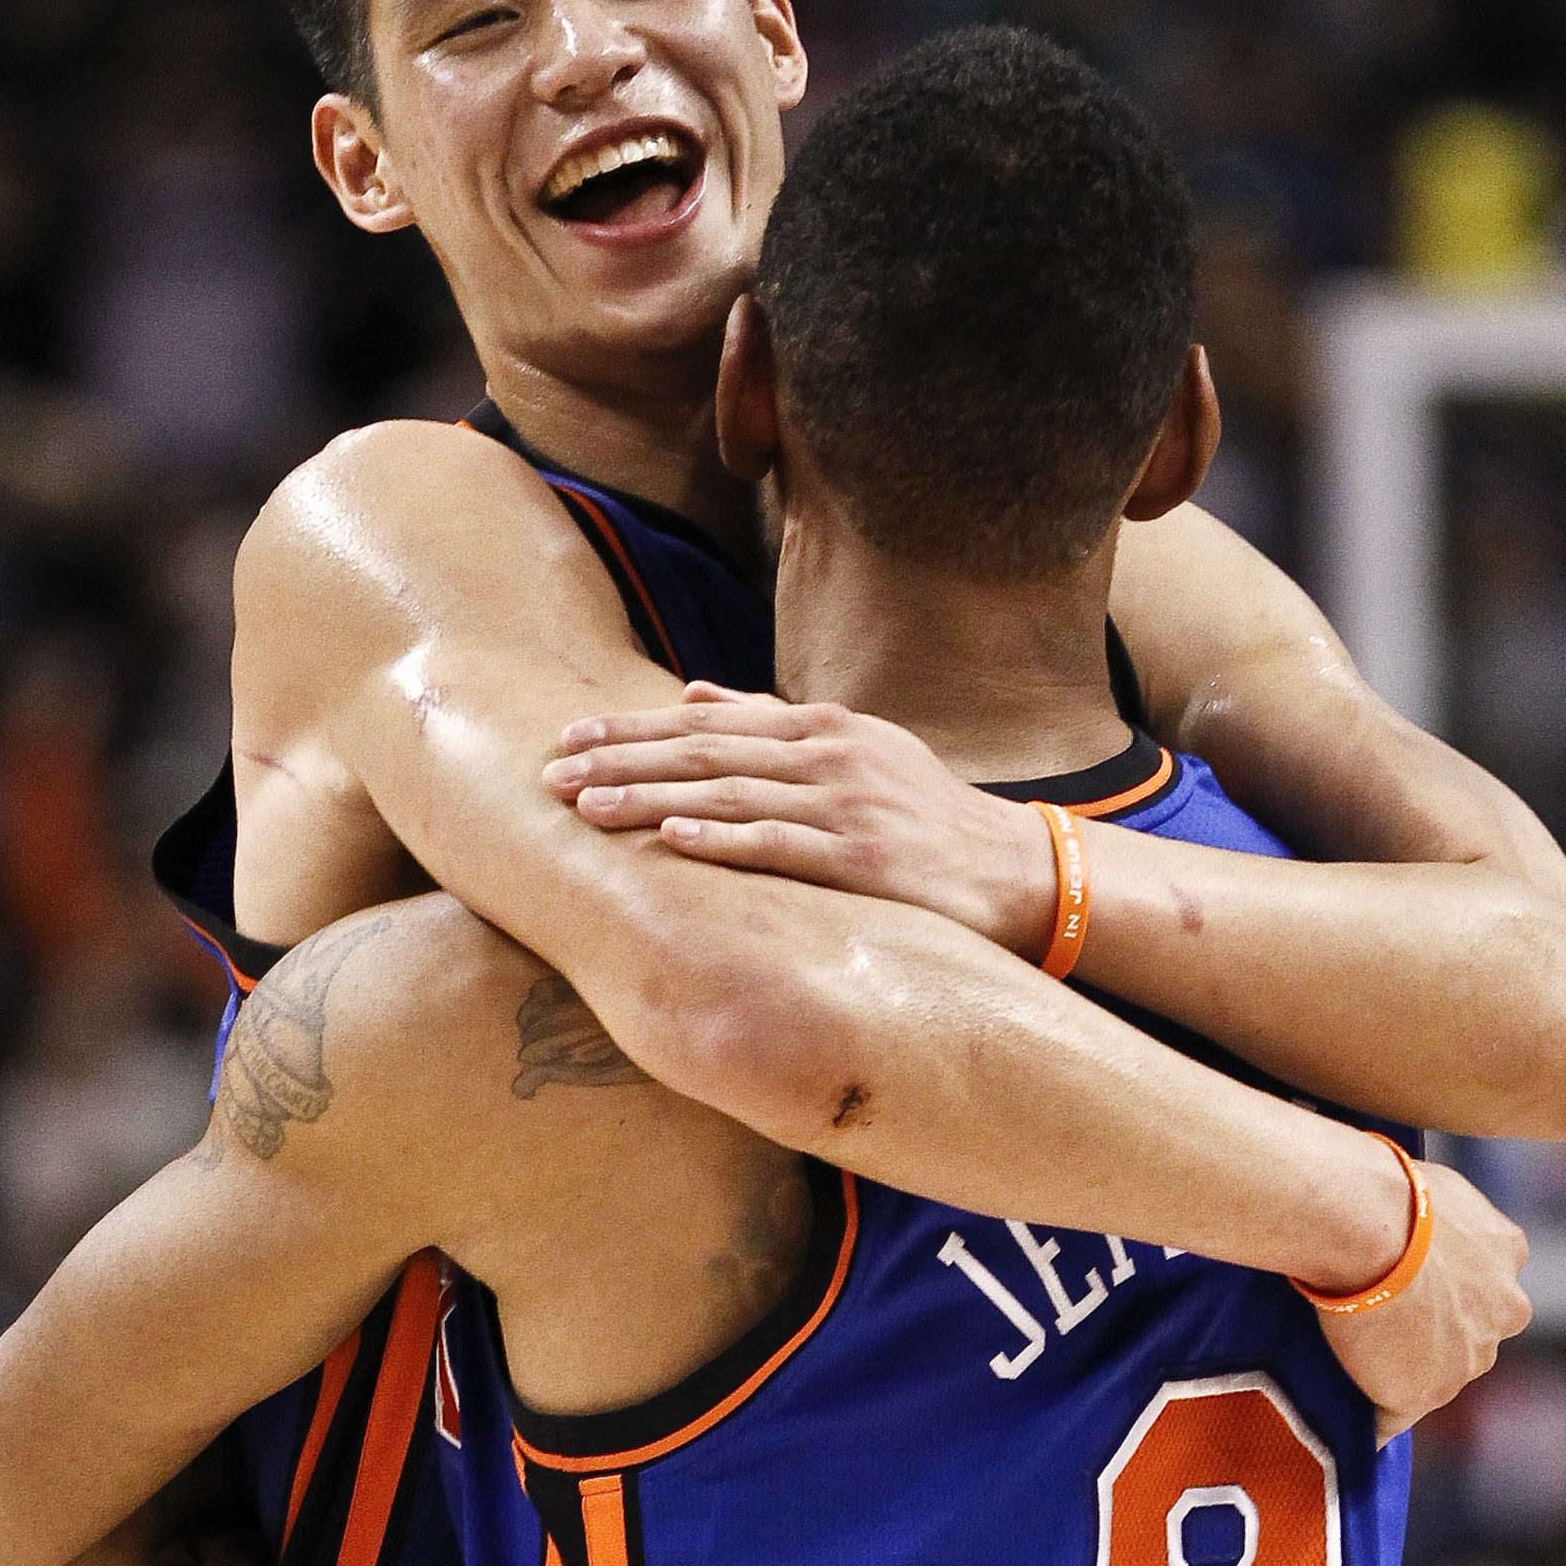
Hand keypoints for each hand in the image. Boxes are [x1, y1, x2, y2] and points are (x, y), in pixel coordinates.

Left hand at [547, 689, 1056, 952]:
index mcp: (822, 727)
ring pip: (728, 794)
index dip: (633, 727)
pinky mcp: (863, 861)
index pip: (708, 720)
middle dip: (621, 758)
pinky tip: (669, 840)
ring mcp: (847, 807)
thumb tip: (694, 694)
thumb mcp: (858, 752)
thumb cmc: (925, 819)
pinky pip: (779, 845)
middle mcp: (829, 756)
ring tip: (586, 806)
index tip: (568, 735)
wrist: (1015, 872)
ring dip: (651, 798)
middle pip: (703, 751)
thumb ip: (775, 724)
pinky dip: (721, 840)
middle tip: (550, 770)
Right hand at [1314, 1157, 1529, 1439]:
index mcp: (1507, 1250)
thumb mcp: (1436, 1187)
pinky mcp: (1424, 1392)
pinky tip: (1348, 1410)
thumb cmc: (1386, 1189)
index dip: (1447, 1285)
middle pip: (1473, 1332)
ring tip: (1353, 1358)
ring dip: (1406, 1371)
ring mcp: (1468, 1357)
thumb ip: (1444, 1213)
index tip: (1408, 1281)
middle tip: (1379, 1317)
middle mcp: (1505, 1308)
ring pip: (1440, 1374)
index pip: (1486, 1282)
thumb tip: (1419, 1211)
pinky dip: (1375, 1415)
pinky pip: (1394, 1416)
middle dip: (1438, 1331)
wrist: (1367, 1222)